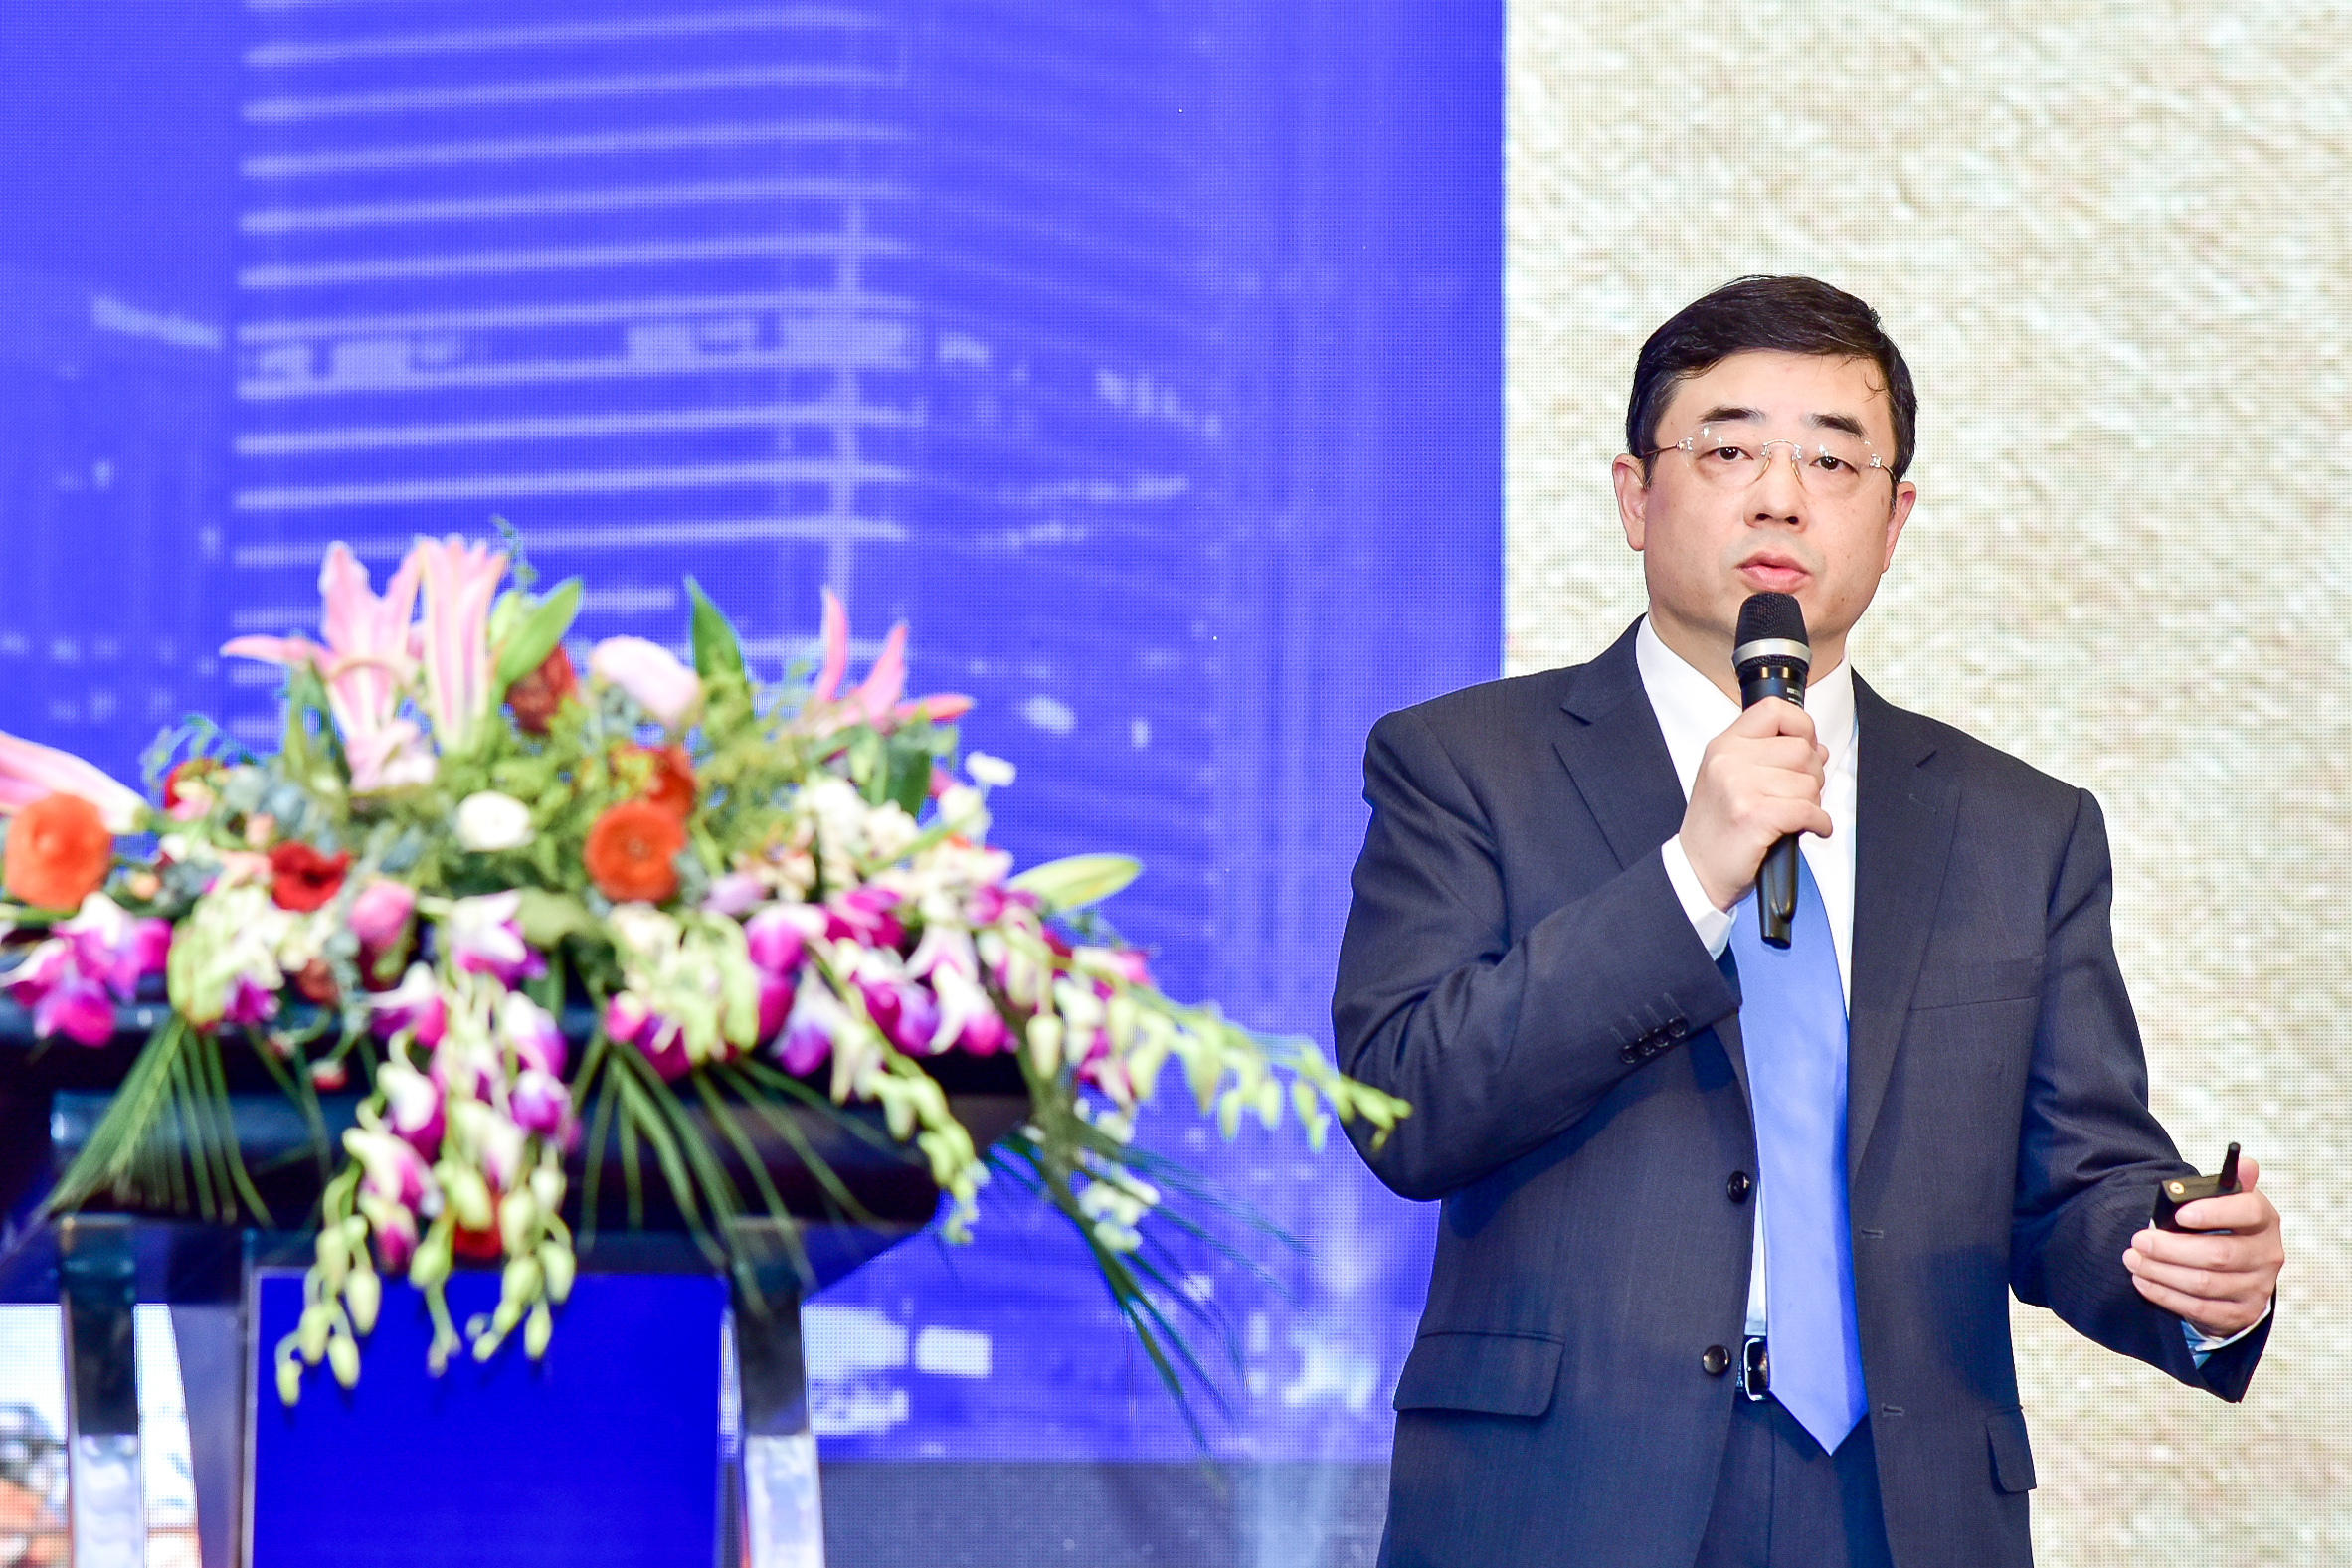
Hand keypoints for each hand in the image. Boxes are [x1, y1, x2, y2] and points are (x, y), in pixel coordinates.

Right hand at [1679, 699, 1832, 910]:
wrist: (1697, 870)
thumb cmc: (1716, 828)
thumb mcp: (1730, 778)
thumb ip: (1769, 756)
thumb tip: (1816, 748)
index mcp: (1724, 745)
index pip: (1774, 710)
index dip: (1801, 726)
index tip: (1805, 745)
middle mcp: (1728, 760)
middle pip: (1801, 750)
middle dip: (1811, 775)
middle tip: (1797, 794)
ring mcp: (1739, 787)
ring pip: (1808, 783)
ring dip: (1812, 804)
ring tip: (1793, 815)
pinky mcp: (1754, 815)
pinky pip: (1808, 810)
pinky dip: (1818, 823)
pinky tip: (1809, 828)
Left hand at [2123, 1153, 2284, 1339]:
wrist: (2238, 1272)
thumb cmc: (2223, 1228)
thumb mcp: (2226, 1203)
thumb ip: (2228, 1185)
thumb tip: (2245, 1163)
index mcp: (2264, 1219)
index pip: (2247, 1212)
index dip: (2214, 1213)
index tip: (2180, 1214)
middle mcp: (2267, 1255)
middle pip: (2218, 1255)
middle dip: (2170, 1248)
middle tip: (2138, 1239)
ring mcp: (2257, 1287)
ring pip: (2204, 1283)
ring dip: (2161, 1272)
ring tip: (2133, 1259)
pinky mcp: (2241, 1314)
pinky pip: (2199, 1309)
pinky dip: (2166, 1295)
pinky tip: (2144, 1281)